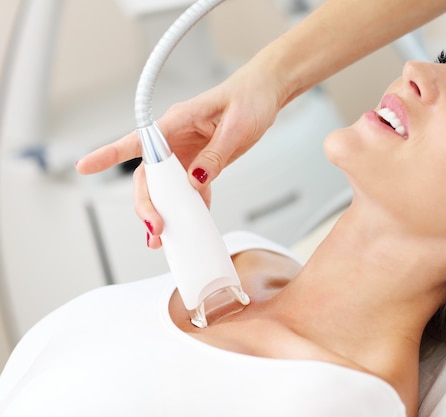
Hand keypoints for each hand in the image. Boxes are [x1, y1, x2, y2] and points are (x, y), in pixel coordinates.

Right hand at [76, 62, 284, 247]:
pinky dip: (189, 209)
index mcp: (177, 121)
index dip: (109, 154)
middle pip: (149, 175)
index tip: (85, 167)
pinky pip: (189, 190)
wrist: (264, 97)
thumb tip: (195, 181)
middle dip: (148, 203)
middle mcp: (176, 138)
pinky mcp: (201, 163)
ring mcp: (187, 153)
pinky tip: (190, 224)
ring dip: (163, 212)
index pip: (138, 140)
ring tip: (162, 238)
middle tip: (155, 228)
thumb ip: (214, 154)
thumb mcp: (236, 127)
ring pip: (166, 187)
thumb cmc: (248, 100)